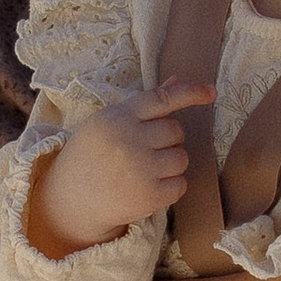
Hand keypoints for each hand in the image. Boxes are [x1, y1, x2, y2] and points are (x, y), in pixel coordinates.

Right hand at [27, 83, 213, 258]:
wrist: (70, 199)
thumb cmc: (92, 155)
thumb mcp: (109, 122)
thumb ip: (144, 105)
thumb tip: (177, 81)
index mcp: (117, 116)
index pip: (162, 99)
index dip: (190, 93)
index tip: (211, 92)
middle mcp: (129, 140)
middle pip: (176, 131)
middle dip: (168, 140)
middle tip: (145, 150)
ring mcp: (139, 169)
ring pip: (182, 157)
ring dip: (171, 163)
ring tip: (145, 169)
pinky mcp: (148, 197)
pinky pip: (181, 184)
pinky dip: (171, 186)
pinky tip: (149, 186)